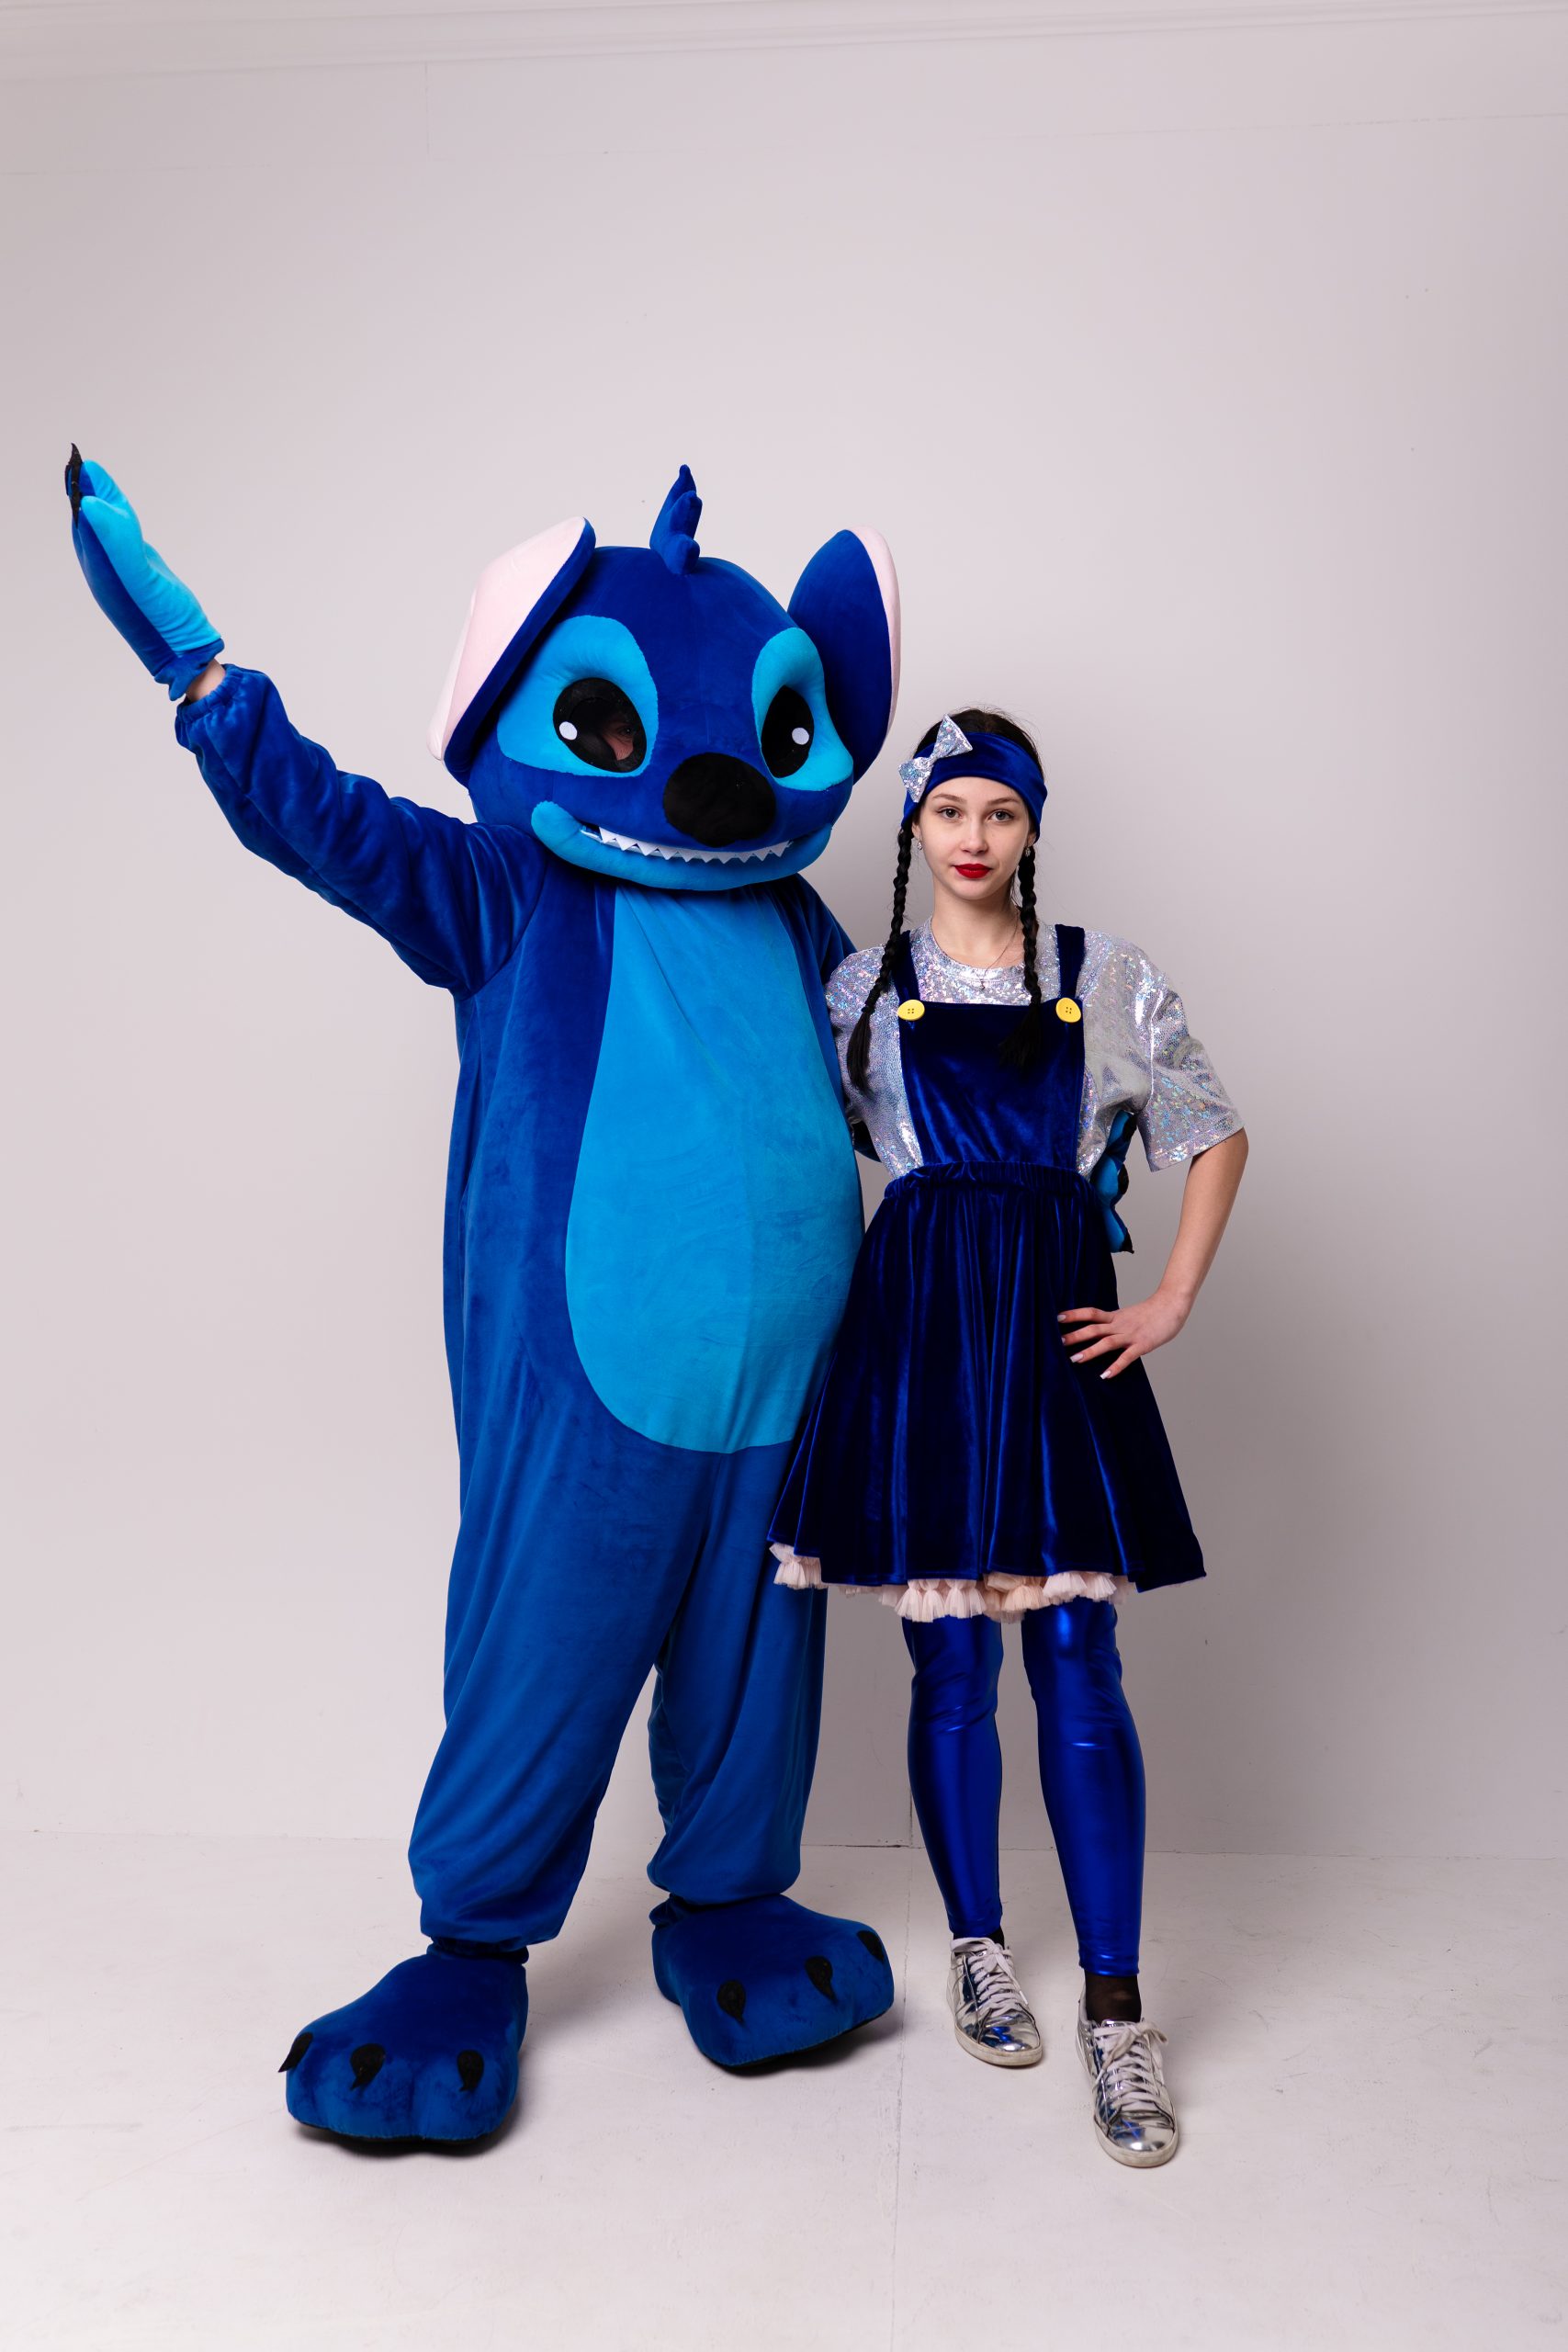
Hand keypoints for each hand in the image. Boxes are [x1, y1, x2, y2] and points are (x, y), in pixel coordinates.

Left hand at [65, 447, 222, 697]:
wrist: (187, 657)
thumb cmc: (164, 622)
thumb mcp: (140, 578)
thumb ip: (116, 540)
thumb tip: (88, 504)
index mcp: (100, 570)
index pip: (86, 522)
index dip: (83, 493)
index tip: (81, 465)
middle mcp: (106, 573)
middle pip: (91, 526)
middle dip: (87, 495)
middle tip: (84, 465)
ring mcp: (123, 578)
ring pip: (106, 535)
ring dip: (104, 507)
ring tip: (97, 481)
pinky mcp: (140, 582)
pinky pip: (123, 548)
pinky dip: (121, 526)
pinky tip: (124, 519)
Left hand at [1058, 1288, 1191, 1379]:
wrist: (1172, 1305)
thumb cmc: (1152, 1312)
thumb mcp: (1129, 1315)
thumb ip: (1116, 1323)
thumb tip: (1102, 1331)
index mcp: (1116, 1317)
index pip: (1091, 1313)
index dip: (1074, 1315)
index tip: (1057, 1317)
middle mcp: (1120, 1325)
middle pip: (1094, 1328)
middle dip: (1075, 1336)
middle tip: (1058, 1342)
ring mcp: (1131, 1335)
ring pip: (1106, 1342)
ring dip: (1090, 1351)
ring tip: (1075, 1360)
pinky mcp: (1143, 1345)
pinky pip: (1127, 1357)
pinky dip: (1115, 1366)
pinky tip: (1105, 1375)